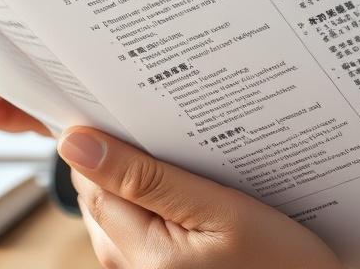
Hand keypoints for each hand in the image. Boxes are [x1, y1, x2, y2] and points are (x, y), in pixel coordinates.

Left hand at [58, 127, 342, 268]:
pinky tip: (194, 189)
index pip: (92, 184)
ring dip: (142, 181)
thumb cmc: (283, 263)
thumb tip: (77, 144)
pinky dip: (157, 203)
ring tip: (190, 160)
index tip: (125, 106)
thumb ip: (149, 179)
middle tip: (169, 129)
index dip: (101, 142)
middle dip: (124, 160)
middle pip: (102, 198)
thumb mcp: (225, 211)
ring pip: (120, 213)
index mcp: (142, 255)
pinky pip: (142, 229)